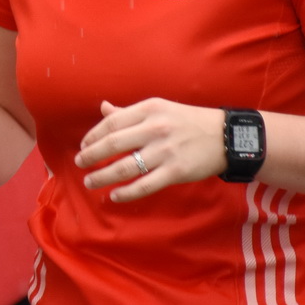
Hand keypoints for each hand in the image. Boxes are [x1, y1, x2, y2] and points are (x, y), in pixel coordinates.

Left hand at [75, 99, 223, 201]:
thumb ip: (129, 112)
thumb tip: (103, 108)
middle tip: (79, 164)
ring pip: (124, 167)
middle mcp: (155, 128)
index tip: (83, 146)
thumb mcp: (160, 109)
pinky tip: (114, 195)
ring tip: (90, 181)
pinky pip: (144, 185)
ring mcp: (165, 151)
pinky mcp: (175, 171)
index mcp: (149, 109)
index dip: (92, 136)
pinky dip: (126, 192)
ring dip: (101, 176)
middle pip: (112, 144)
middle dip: (90, 156)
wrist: (225, 136)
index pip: (111, 123)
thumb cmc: (188, 121)